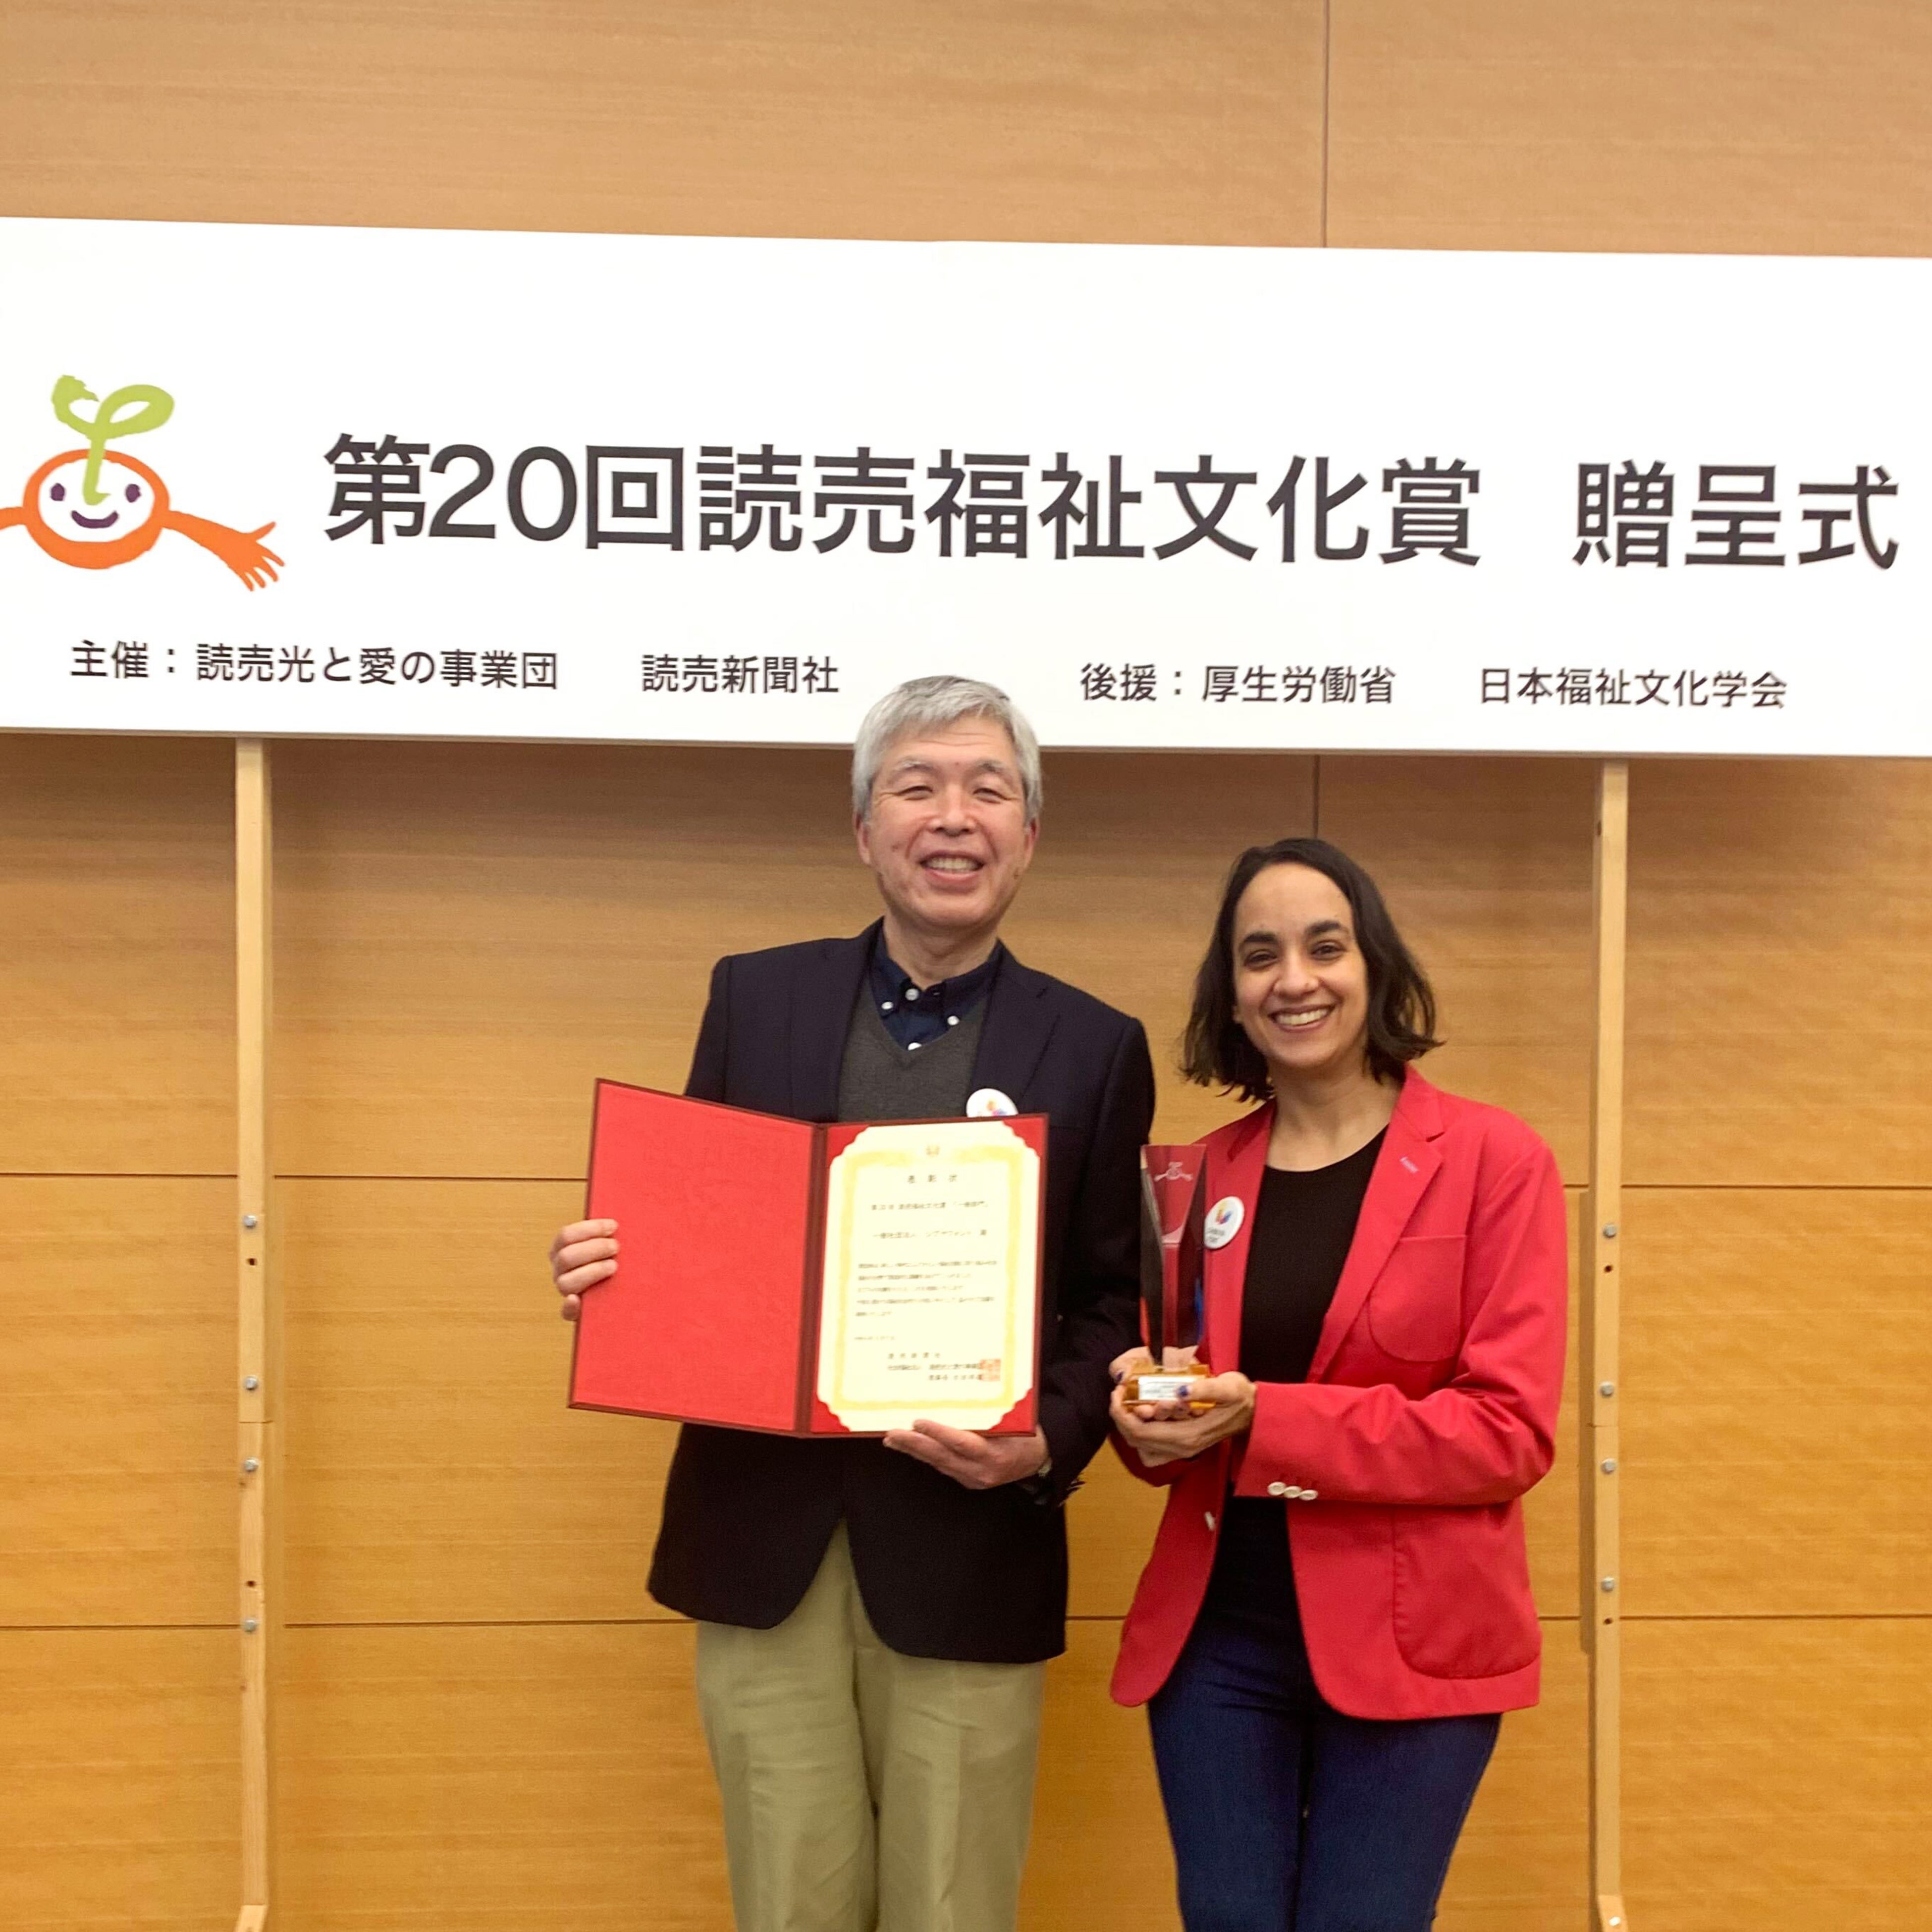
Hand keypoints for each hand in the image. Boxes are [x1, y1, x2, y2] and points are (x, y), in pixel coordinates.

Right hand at [550, 1218, 618, 1319]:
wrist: (621, 1290)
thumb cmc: (613, 1258)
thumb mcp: (607, 1243)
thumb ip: (606, 1232)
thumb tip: (615, 1223)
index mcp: (562, 1249)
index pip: (566, 1235)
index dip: (590, 1229)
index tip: (614, 1226)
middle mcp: (559, 1270)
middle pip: (566, 1257)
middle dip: (594, 1249)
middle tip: (616, 1247)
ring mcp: (565, 1290)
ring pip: (566, 1282)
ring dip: (591, 1272)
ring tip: (614, 1266)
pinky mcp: (573, 1311)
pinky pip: (566, 1311)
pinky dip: (570, 1306)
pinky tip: (576, 1300)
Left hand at [882, 1421, 1048, 1489]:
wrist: (1042, 1458)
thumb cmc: (1028, 1433)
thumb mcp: (1014, 1420)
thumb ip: (988, 1414)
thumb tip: (957, 1395)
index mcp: (994, 1455)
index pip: (960, 1442)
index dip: (937, 1432)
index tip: (917, 1422)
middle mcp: (982, 1471)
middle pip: (942, 1456)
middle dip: (914, 1444)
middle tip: (892, 1433)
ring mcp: (974, 1479)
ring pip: (938, 1463)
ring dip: (914, 1451)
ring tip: (893, 1439)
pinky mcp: (970, 1481)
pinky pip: (944, 1467)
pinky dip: (927, 1456)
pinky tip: (912, 1448)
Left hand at [1111, 1370, 1255, 1466]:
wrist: (1252, 1413)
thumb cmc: (1239, 1397)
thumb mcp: (1228, 1387)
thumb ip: (1204, 1389)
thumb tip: (1181, 1390)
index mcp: (1188, 1435)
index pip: (1142, 1431)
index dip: (1122, 1413)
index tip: (1117, 1392)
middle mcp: (1182, 1448)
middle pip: (1136, 1441)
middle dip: (1121, 1417)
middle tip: (1118, 1395)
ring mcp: (1182, 1450)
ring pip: (1141, 1448)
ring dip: (1129, 1427)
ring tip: (1128, 1405)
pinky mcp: (1182, 1447)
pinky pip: (1152, 1450)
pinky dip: (1141, 1436)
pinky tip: (1144, 1417)